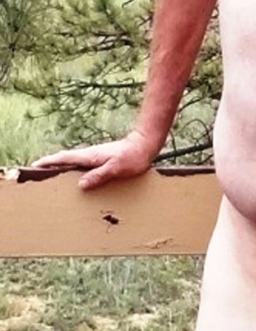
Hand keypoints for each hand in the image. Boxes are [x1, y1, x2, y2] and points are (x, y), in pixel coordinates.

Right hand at [31, 129, 156, 189]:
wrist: (145, 145)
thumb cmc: (133, 156)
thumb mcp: (116, 167)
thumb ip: (99, 175)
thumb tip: (81, 184)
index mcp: (90, 156)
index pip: (64, 158)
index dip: (49, 162)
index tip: (34, 166)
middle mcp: (90, 155)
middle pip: (65, 161)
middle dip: (50, 166)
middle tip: (36, 176)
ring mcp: (95, 157)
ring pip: (73, 164)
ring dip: (61, 169)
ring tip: (50, 181)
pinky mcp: (101, 160)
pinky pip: (82, 167)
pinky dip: (73, 171)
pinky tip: (75, 180)